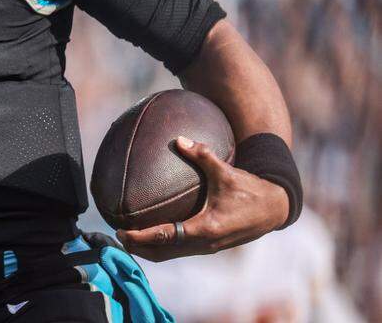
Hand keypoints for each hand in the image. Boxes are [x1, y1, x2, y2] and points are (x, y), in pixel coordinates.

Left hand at [116, 136, 288, 261]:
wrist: (275, 209)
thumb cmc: (250, 190)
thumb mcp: (226, 171)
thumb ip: (202, 154)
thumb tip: (179, 139)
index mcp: (206, 228)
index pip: (165, 237)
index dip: (141, 237)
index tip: (121, 231)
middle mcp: (204, 243)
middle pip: (162, 253)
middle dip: (138, 248)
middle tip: (117, 236)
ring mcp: (207, 247)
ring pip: (170, 254)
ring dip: (148, 250)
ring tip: (127, 238)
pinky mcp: (210, 245)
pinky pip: (179, 249)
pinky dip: (162, 245)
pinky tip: (151, 233)